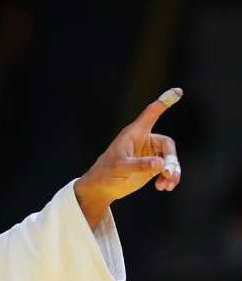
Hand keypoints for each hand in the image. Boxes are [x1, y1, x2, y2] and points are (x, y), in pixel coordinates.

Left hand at [74, 87, 182, 226]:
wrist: (101, 189)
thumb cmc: (105, 174)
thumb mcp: (120, 168)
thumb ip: (140, 165)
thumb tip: (160, 164)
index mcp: (134, 133)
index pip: (151, 114)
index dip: (164, 102)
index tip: (178, 91)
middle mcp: (144, 141)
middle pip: (167, 146)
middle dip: (170, 160)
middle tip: (167, 173)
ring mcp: (149, 154)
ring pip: (170, 159)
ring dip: (172, 171)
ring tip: (167, 185)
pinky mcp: (152, 167)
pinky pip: (168, 169)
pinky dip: (169, 178)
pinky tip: (164, 187)